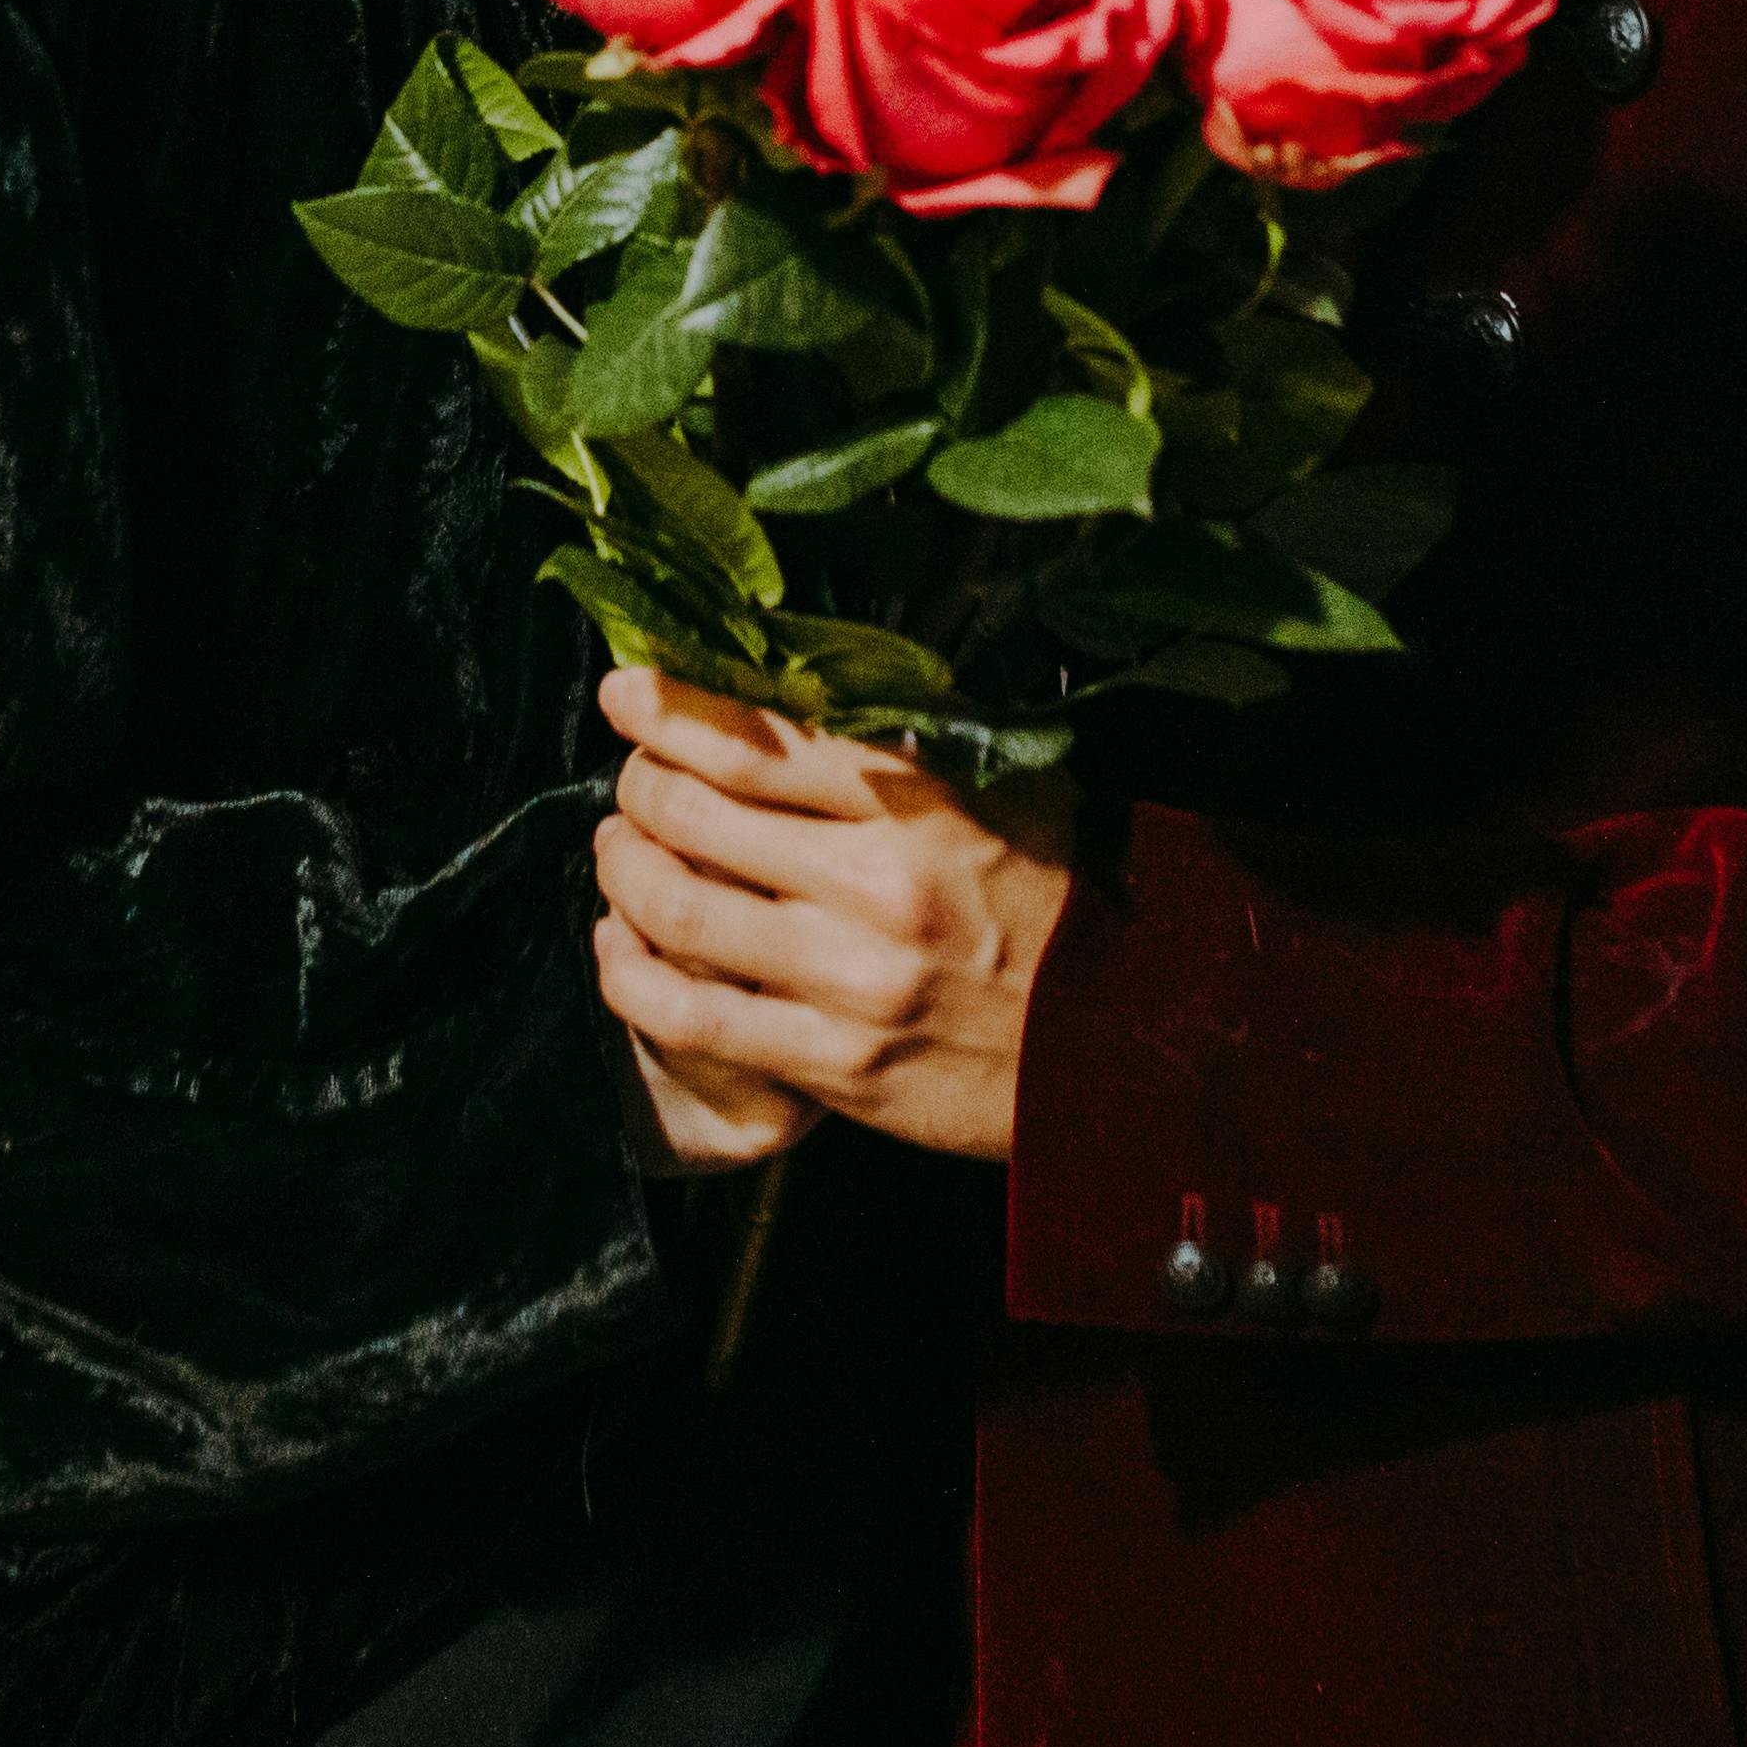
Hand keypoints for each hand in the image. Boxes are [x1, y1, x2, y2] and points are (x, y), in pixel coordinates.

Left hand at [587, 664, 1073, 1164]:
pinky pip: (688, 1016)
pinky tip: (620, 946)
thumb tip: (792, 681)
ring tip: (620, 849)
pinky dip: (629, 973)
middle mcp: (875, 886)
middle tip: (634, 777)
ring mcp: (848, 983)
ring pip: (674, 909)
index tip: (624, 694)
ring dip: (622, 868)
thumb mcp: (1006, 785)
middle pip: (693, 814)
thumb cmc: (1063, 897)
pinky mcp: (832, 1066)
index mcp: (919, 802)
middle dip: (639, 784)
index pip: (755, 740)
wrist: (1127, 1043)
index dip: (667, 709)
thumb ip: (905, 735)